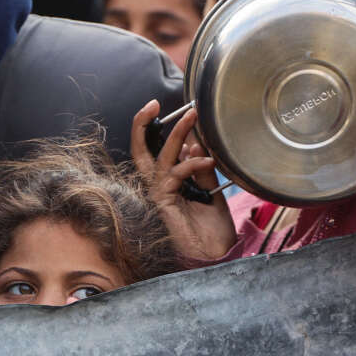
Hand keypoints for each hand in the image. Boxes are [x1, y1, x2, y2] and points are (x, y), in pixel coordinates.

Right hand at [131, 100, 236, 260]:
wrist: (214, 252)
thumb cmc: (210, 227)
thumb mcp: (209, 189)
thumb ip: (200, 168)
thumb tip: (196, 144)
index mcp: (166, 181)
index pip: (152, 150)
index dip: (150, 128)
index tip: (158, 107)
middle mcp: (157, 186)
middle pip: (141, 150)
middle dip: (144, 124)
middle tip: (156, 104)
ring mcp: (159, 193)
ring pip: (160, 157)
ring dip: (177, 134)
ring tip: (192, 116)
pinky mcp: (164, 201)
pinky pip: (175, 174)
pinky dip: (192, 163)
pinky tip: (208, 159)